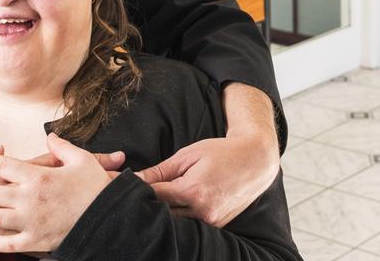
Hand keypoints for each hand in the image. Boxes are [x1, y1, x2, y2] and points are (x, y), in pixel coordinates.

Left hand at [0, 134, 113, 254]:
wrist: (108, 218)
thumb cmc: (95, 188)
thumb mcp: (82, 160)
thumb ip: (62, 147)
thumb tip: (50, 137)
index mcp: (39, 177)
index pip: (4, 166)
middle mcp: (30, 199)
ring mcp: (31, 222)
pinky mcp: (36, 240)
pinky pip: (10, 243)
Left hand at [138, 82, 279, 226]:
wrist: (255, 161)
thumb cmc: (222, 152)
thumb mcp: (189, 155)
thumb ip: (162, 170)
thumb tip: (136, 178)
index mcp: (192, 190)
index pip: (154, 196)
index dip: (138, 190)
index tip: (124, 185)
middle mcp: (202, 211)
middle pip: (162, 213)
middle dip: (149, 204)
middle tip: (139, 194)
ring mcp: (211, 221)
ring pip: (176, 223)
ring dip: (164, 213)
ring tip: (159, 199)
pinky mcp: (217, 226)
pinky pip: (191, 225)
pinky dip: (181, 217)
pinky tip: (176, 207)